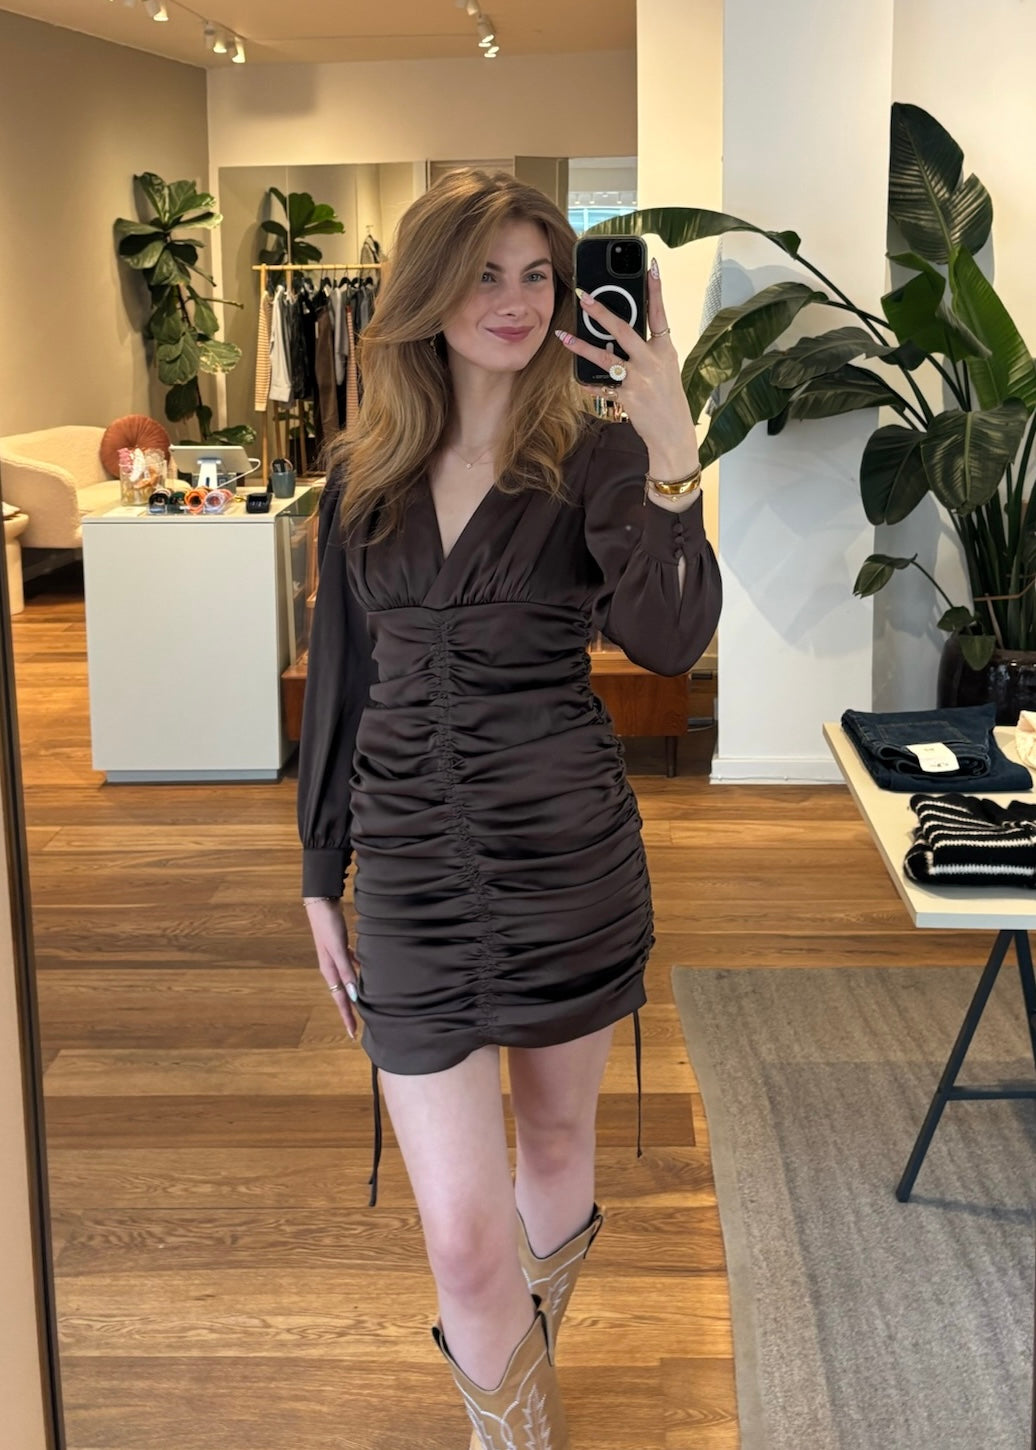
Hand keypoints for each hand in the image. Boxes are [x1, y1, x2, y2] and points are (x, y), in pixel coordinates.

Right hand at [304, 898, 360, 1038]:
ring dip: (356, 990)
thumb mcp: (338, 948)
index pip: (340, 999)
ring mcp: (336, 956)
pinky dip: (359, 970)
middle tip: (362, 1023)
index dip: (346, 1016)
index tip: (352, 1034)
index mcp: (329, 970)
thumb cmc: (329, 924)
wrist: (322, 901)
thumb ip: (346, 970)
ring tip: (367, 1001)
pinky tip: (368, 969)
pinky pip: (351, 964)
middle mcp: (332, 966)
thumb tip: (353, 994)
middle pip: (343, 992)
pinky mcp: (340, 946)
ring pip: (348, 979)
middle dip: (351, 1008)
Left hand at [556, 257, 699, 478]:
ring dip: (581, 346)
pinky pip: (601, 385)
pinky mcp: (628, 396)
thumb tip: (619, 335)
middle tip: (584, 297)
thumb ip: (647, 351)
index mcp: (666, 349)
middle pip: (624, 330)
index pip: (661, 313)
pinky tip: (576, 377)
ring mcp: (639, 379)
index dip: (656, 290)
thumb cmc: (667, 399)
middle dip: (601, 312)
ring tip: (563, 336)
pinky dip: (589, 382)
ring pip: (605, 357)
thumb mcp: (665, 369)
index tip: (651, 267)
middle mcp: (653, 361)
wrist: (673, 434)